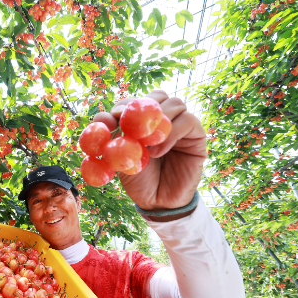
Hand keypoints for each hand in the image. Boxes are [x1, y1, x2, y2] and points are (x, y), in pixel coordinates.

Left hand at [111, 90, 206, 217]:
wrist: (158, 202)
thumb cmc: (139, 180)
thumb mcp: (120, 158)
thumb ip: (112, 138)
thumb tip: (101, 117)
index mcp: (144, 120)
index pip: (137, 100)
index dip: (125, 104)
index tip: (114, 116)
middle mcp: (164, 119)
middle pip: (157, 95)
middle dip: (142, 107)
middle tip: (130, 124)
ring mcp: (181, 125)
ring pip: (175, 103)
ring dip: (158, 120)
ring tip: (146, 144)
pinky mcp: (196, 135)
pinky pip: (188, 121)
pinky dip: (171, 133)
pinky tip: (158, 152)